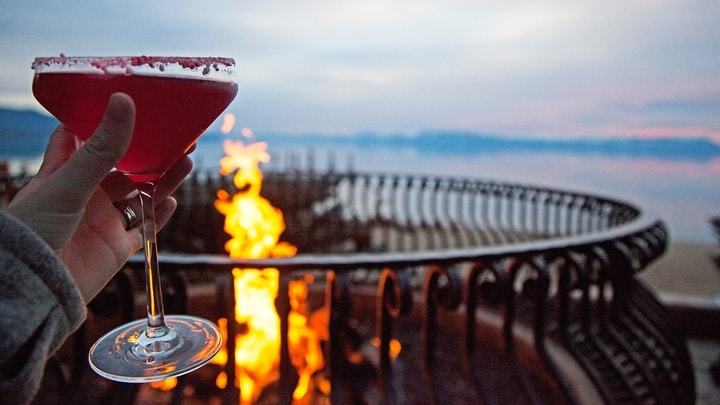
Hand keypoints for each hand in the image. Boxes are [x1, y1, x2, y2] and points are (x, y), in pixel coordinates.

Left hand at [6, 93, 191, 301]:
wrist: (33, 288)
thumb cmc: (34, 230)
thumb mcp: (68, 182)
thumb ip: (101, 148)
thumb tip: (124, 102)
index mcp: (64, 173)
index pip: (81, 137)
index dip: (99, 119)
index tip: (123, 99)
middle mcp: (85, 194)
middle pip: (123, 165)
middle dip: (148, 149)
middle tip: (175, 132)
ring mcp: (102, 221)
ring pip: (141, 194)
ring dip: (164, 178)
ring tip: (186, 160)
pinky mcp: (116, 247)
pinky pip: (145, 228)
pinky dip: (160, 215)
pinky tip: (172, 201)